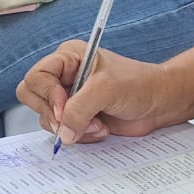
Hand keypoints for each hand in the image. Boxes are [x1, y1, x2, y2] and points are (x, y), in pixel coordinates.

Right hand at [17, 42, 174, 144]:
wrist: (160, 103)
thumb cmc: (139, 84)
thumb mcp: (106, 90)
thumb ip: (79, 109)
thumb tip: (62, 132)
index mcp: (68, 58)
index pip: (37, 77)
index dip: (47, 95)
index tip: (64, 108)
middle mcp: (64, 77)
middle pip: (33, 98)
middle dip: (55, 115)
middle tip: (76, 120)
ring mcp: (70, 99)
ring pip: (47, 119)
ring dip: (72, 127)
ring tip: (97, 123)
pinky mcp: (77, 118)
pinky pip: (63, 132)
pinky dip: (79, 135)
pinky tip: (100, 129)